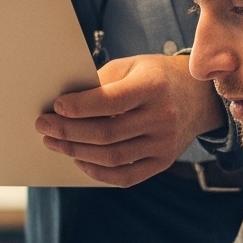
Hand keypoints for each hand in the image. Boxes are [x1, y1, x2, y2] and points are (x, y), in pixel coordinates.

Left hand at [36, 53, 222, 185]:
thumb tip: (63, 104)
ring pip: (112, 157)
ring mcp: (164, 144)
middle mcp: (162, 117)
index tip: (55, 107)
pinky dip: (97, 172)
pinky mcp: (163, 162)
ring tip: (55, 142)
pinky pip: (125, 176)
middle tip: (44, 127)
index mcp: (153, 87)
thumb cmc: (155, 77)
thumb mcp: (131, 66)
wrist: (198, 96)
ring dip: (76, 152)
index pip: (110, 101)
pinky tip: (79, 159)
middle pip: (106, 133)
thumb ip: (101, 83)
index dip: (79, 107)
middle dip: (68, 132)